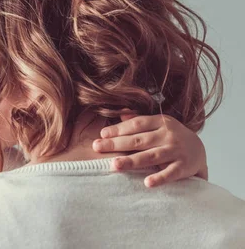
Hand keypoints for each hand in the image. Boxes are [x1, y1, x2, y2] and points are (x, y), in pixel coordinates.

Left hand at [93, 113, 207, 187]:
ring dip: (132, 161)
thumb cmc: (171, 137)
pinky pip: (170, 173)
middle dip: (117, 143)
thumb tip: (120, 114)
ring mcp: (176, 151)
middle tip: (97, 147)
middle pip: (139, 140)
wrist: (200, 150)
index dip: (119, 129)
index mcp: (161, 122)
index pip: (137, 124)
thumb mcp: (158, 125)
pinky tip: (147, 183)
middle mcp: (168, 135)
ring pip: (151, 156)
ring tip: (114, 165)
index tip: (102, 134)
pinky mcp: (184, 167)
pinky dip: (160, 178)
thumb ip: (140, 121)